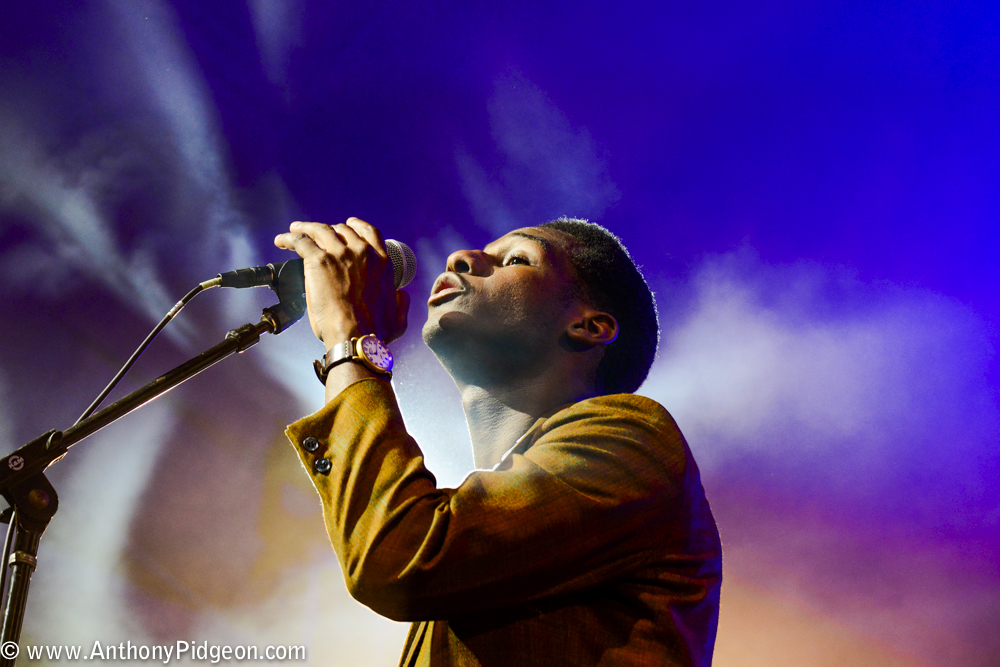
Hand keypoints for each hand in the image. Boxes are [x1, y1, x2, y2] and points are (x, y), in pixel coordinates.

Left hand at [274, 218, 409, 346]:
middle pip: (342, 230)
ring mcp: (340, 254)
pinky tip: (282, 240)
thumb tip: (401, 294)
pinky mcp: (318, 261)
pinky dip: (289, 238)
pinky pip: (300, 241)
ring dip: (306, 228)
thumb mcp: (399, 318)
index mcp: (381, 262)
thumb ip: (401, 303)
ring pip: (320, 230)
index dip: (356, 225)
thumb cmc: (375, 332)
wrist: (356, 336)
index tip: (347, 225)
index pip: (369, 232)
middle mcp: (362, 252)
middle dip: (329, 230)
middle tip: (318, 236)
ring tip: (295, 230)